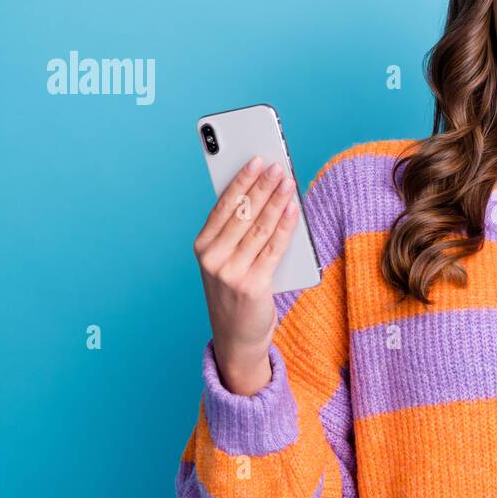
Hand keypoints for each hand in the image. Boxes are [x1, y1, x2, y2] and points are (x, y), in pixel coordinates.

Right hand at [193, 156, 301, 394]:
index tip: (255, 160)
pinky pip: (273, 248)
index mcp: (202, 247)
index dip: (241, 181)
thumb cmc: (235, 291)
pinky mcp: (253, 285)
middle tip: (278, 165)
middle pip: (242, 213)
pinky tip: (294, 209)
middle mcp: (213, 259)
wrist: (237, 337)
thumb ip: (238, 232)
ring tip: (289, 181)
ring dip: (277, 201)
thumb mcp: (226, 260)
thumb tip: (262, 193)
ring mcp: (231, 273)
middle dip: (262, 186)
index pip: (223, 206)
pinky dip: (285, 225)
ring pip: (259, 227)